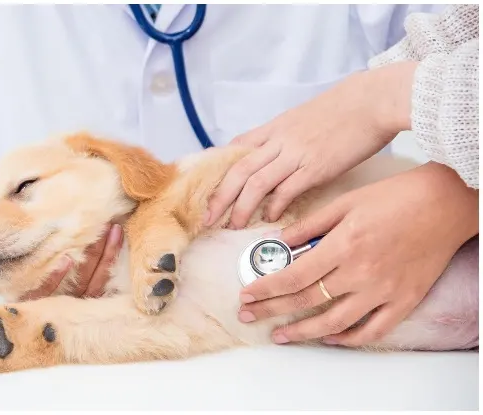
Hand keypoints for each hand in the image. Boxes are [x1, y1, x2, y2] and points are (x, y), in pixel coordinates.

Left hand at [19, 224, 122, 300]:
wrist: (13, 327)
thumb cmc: (41, 303)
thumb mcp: (63, 291)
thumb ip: (79, 273)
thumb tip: (93, 240)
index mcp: (83, 300)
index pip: (103, 275)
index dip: (111, 253)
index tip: (116, 230)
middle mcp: (74, 304)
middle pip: (95, 276)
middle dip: (105, 250)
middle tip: (113, 225)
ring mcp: (56, 306)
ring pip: (78, 282)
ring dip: (90, 258)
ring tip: (95, 235)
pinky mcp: (34, 304)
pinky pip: (47, 291)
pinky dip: (56, 276)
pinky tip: (66, 259)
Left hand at [206, 61, 418, 229]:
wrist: (374, 100)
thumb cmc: (345, 107)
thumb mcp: (305, 116)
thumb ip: (286, 135)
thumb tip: (277, 152)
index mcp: (275, 127)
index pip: (236, 149)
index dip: (219, 170)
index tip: (209, 189)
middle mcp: (279, 141)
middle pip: (237, 171)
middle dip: (219, 198)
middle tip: (207, 219)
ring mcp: (295, 154)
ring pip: (255, 183)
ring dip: (241, 208)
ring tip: (234, 226)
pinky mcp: (315, 167)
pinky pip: (286, 190)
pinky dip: (274, 206)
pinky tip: (271, 219)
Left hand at [237, 162, 477, 346]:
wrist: (445, 203)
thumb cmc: (395, 197)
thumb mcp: (345, 202)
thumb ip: (309, 225)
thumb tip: (278, 242)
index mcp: (342, 245)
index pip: (293, 276)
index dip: (266, 288)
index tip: (247, 295)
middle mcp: (361, 272)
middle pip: (306, 300)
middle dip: (272, 311)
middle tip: (249, 316)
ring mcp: (383, 290)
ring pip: (335, 323)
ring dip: (303, 332)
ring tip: (280, 335)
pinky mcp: (404, 300)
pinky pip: (372, 330)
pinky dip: (348, 339)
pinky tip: (329, 338)